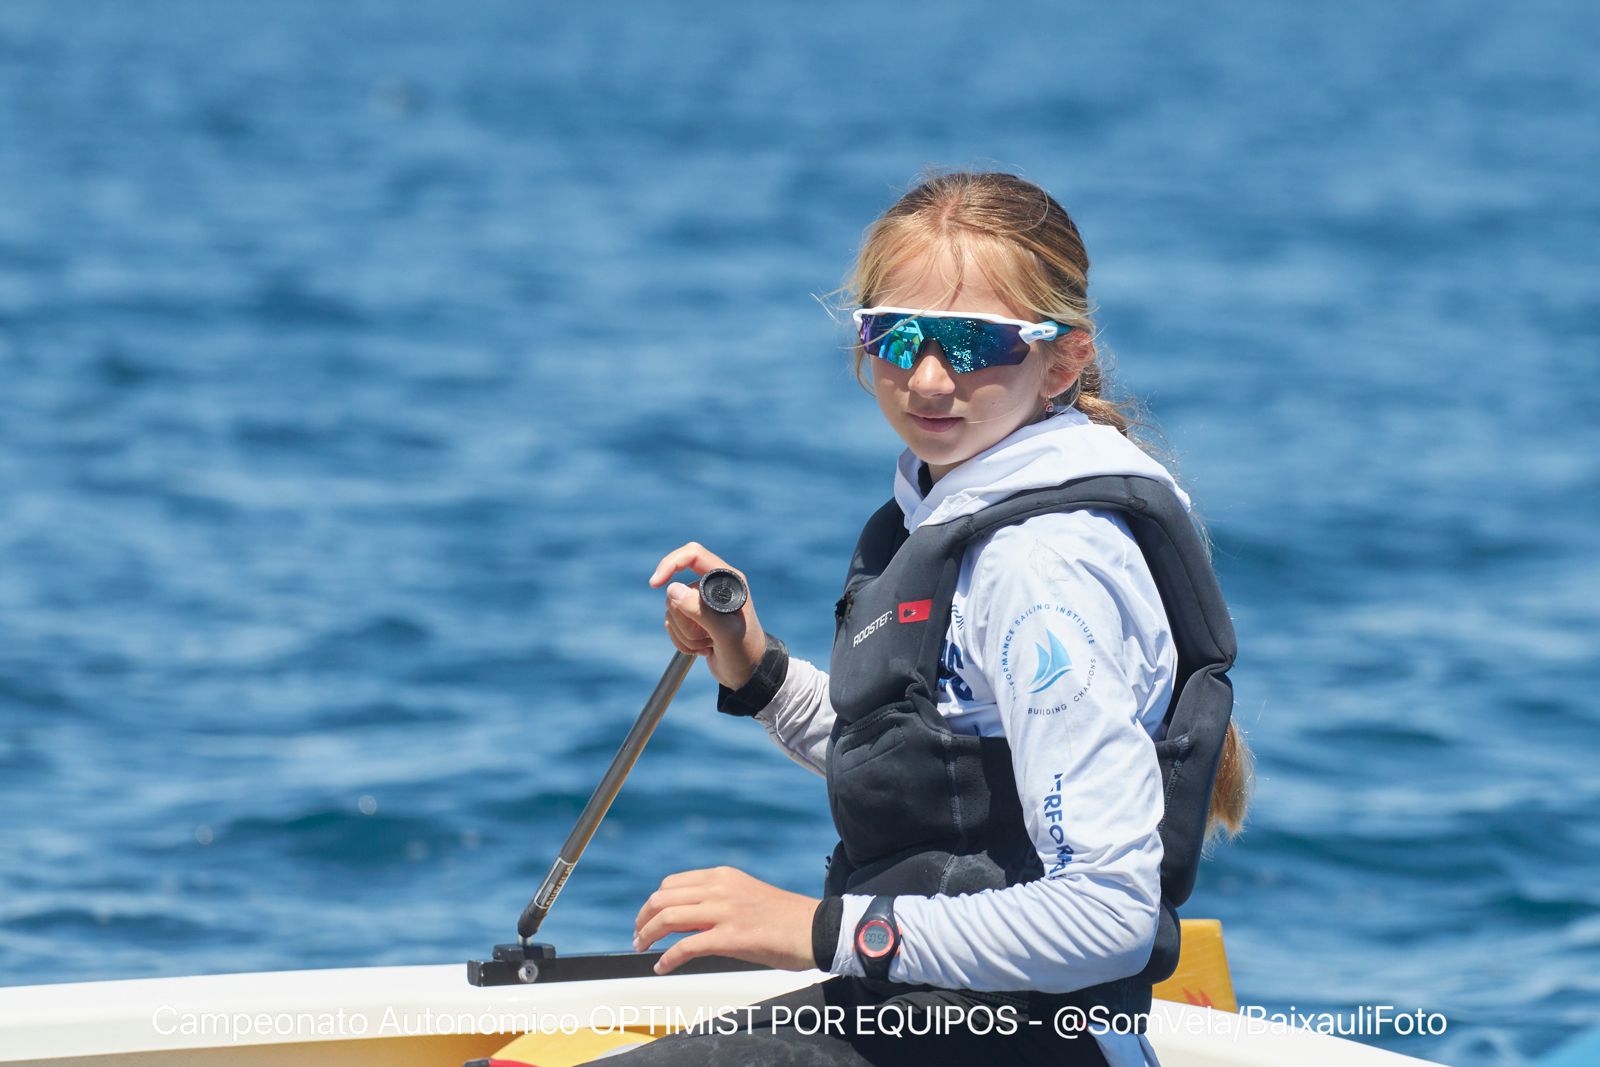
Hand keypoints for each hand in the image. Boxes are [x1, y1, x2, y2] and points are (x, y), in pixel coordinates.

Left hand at [633, 865, 819, 973]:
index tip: (647, 920)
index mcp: (723, 876)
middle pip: (663, 897)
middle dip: (643, 918)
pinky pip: (686, 946)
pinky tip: (662, 966)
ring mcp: (725, 911)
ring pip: (668, 917)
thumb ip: (717, 904)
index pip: (672, 883)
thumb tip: (687, 924)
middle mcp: (721, 888)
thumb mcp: (746, 898)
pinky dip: (667, 958)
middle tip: (638, 936)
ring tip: (642, 949)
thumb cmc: (785, 919)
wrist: (817, 928)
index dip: (653, 903)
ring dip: (647, 935)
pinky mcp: (731, 937)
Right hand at [648, 542, 767, 690]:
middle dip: (684, 619)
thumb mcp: (725, 633)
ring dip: (685, 634)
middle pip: (676, 589)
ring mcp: (702, 602)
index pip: (692, 555)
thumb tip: (672, 589)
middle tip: (707, 636)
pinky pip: (672, 623)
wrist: (748, 674)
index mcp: (728, 579)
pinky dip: (682, 641)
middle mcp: (713, 586)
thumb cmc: (745, 652)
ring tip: (709, 644)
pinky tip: (703, 648)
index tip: (655, 584)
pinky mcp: (693, 618)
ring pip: (672, 609)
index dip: (671, 564)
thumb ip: (701, 611)